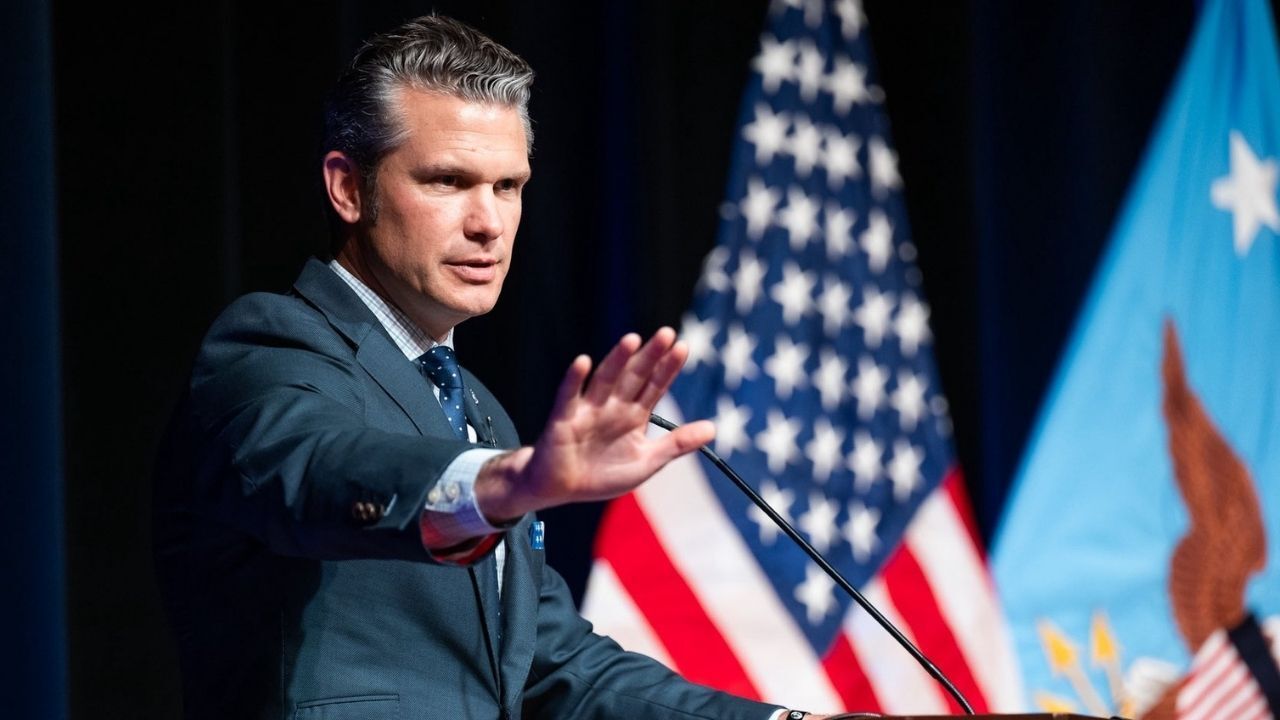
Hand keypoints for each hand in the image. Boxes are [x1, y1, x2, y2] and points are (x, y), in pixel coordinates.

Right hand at [475, 327, 713, 520]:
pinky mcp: (564, 419)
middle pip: (634, 376)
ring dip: (617, 360)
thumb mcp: (646, 461)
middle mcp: (613, 406)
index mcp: (634, 414)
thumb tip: (713, 428)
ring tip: (632, 340)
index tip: (683, 347)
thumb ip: (677, 444)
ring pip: (605, 380)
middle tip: (667, 333)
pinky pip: (569, 396)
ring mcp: (588, 409)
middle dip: (649, 356)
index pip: (655, 386)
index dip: (667, 367)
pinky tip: (584, 362)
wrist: (562, 488)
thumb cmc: (602, 473)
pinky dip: (575, 379)